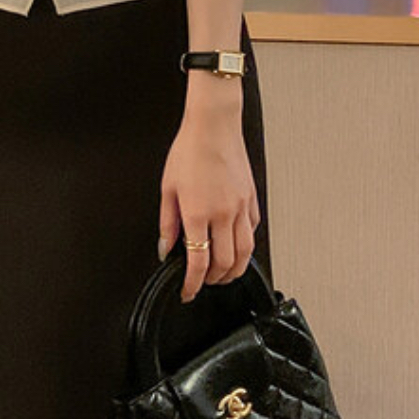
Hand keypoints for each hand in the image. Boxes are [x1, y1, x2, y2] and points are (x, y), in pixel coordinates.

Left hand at [158, 92, 260, 302]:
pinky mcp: (252, 200)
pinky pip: (252, 233)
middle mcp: (223, 214)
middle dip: (213, 280)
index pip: (198, 262)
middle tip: (203, 283)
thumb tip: (165, 249)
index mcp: (198, 213)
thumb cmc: (189, 150)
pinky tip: (236, 248)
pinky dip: (245, 247)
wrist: (214, 126)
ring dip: (233, 270)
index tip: (188, 292)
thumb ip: (167, 223)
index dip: (193, 284)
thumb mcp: (168, 188)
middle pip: (224, 263)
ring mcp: (241, 208)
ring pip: (245, 253)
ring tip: (222, 275)